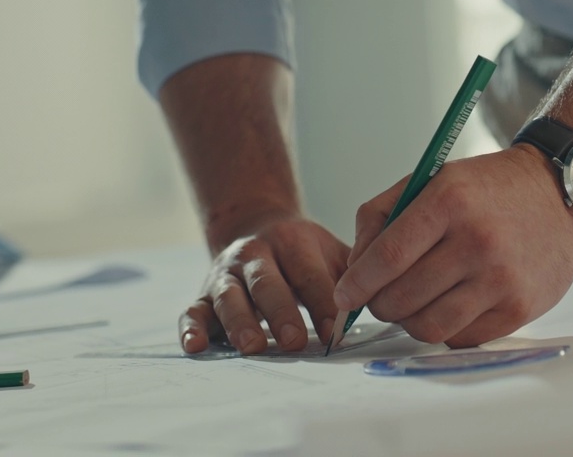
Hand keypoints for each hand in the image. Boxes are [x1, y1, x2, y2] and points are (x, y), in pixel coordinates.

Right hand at [180, 217, 348, 354]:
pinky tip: (196, 347)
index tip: (336, 332)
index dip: (323, 302)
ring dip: (240, 322)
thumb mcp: (331, 252)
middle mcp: (254, 254)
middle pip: (266, 282)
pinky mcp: (204, 294)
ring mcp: (225, 274)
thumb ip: (353, 274)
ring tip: (253, 346)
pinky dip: (191, 329)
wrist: (257, 226)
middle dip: (281, 312)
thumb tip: (381, 302)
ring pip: (229, 296)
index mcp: (292, 242)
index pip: (309, 273)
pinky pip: (193, 310)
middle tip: (296, 341)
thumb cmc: (305, 253)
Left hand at [334, 145, 572, 347]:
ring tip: (412, 303)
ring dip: (409, 321)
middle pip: (403, 298)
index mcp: (450, 201)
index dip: (358, 283)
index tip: (344, 295)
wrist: (559, 193)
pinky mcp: (520, 308)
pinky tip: (447, 305)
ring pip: (429, 326)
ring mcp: (501, 278)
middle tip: (380, 297)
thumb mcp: (431, 179)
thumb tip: (354, 270)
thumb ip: (381, 217)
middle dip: (380, 304)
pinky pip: (461, 337)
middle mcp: (478, 241)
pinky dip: (444, 328)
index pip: (388, 256)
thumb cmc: (486, 188)